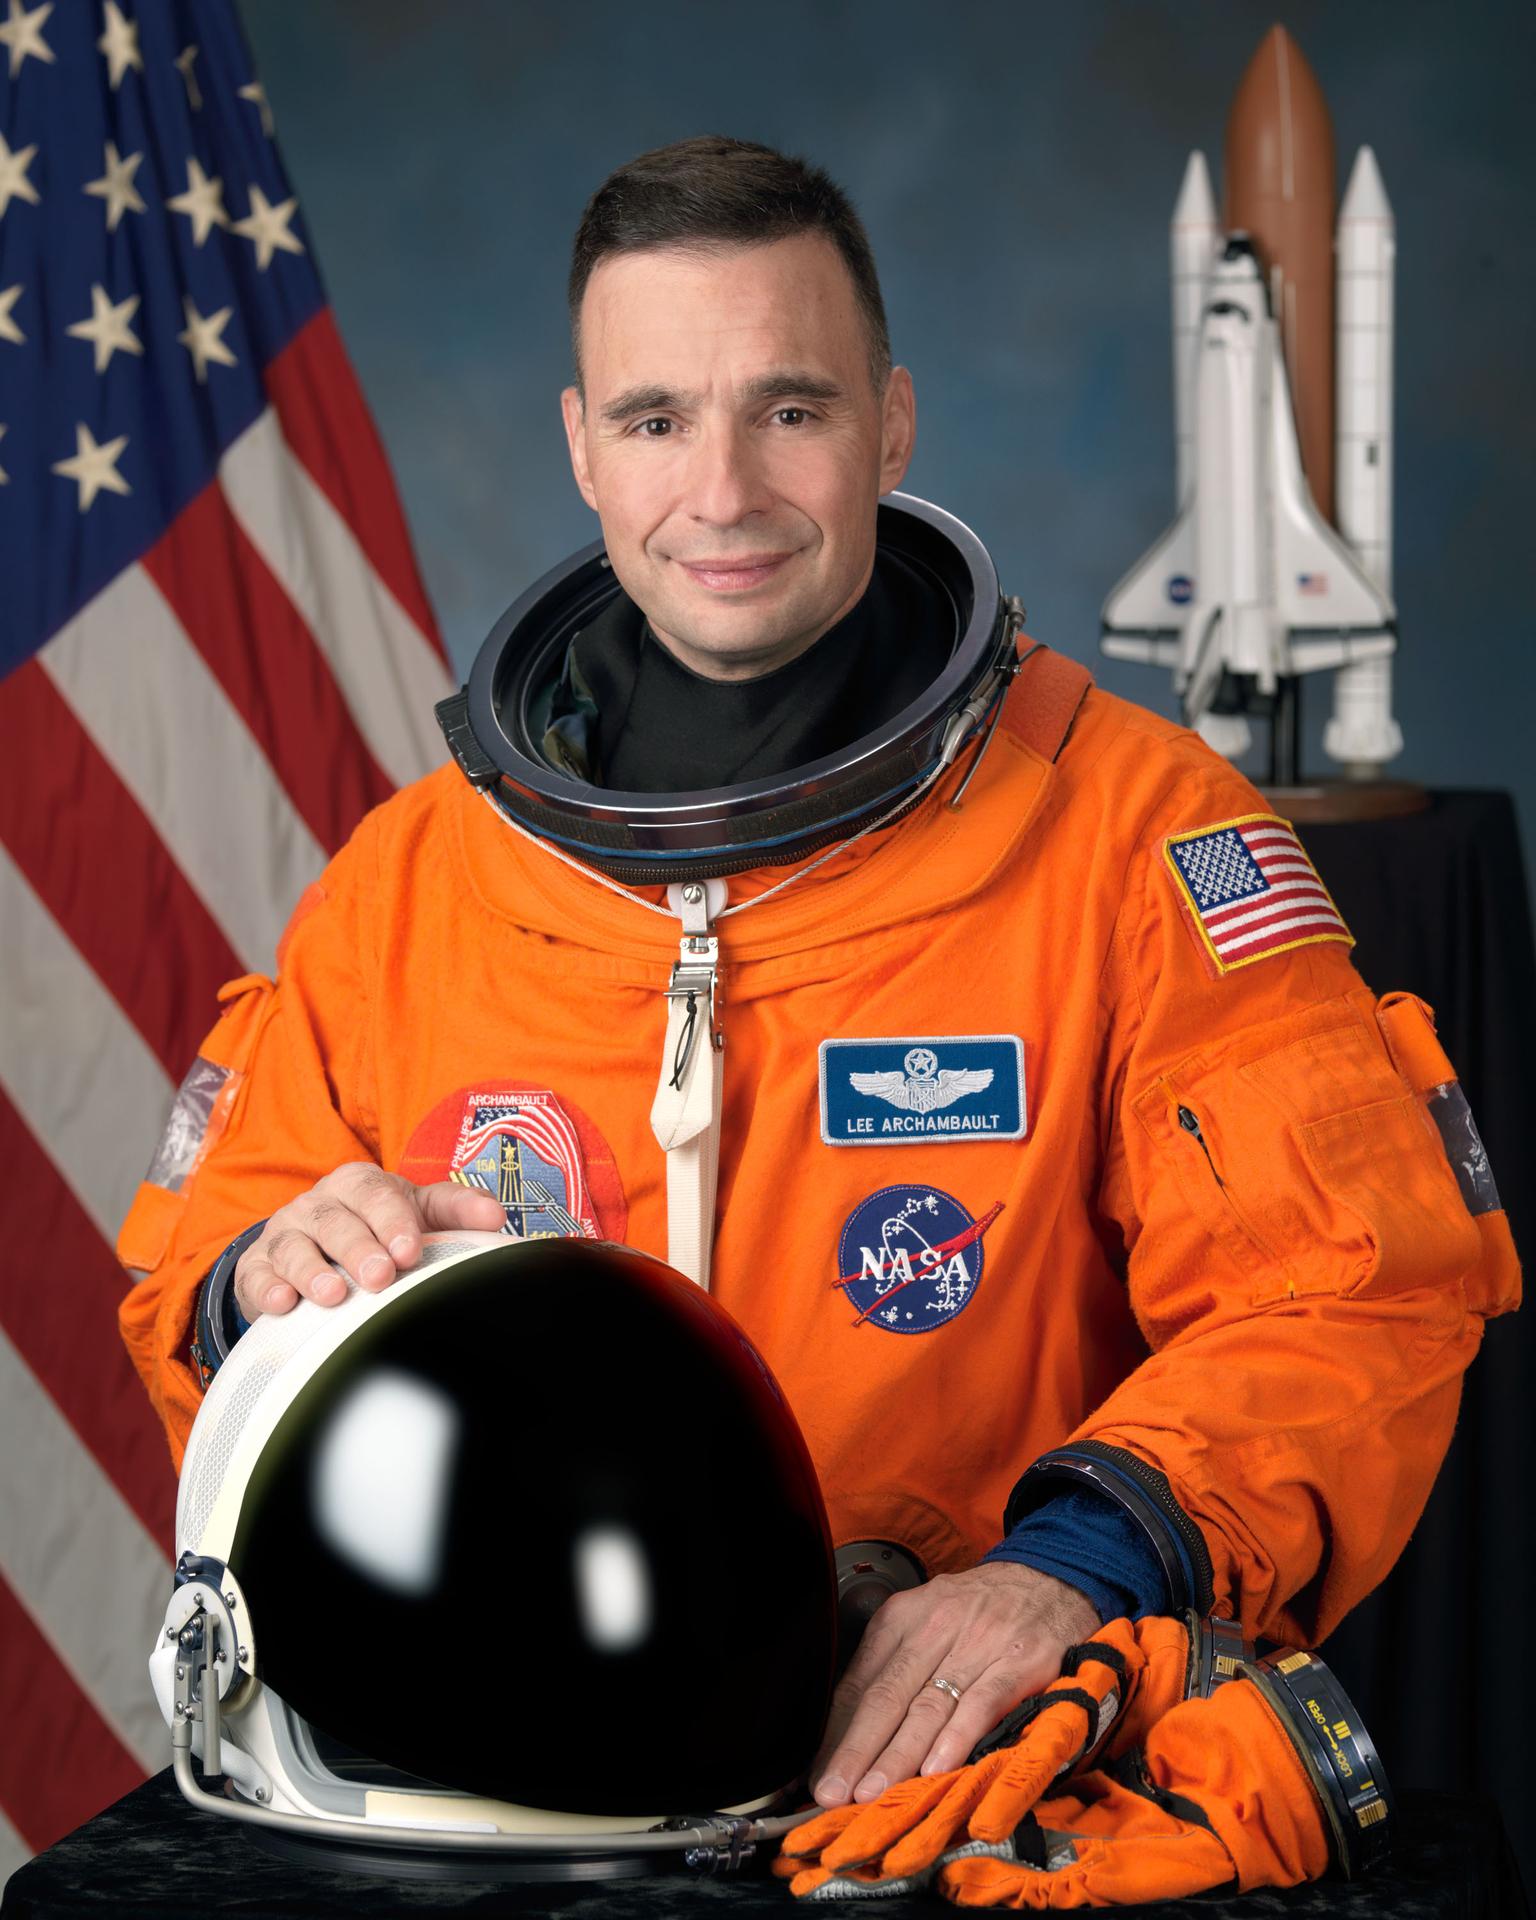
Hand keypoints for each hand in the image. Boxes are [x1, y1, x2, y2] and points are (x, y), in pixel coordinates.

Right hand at [232, 1163, 505, 1319]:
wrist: (316, 1245)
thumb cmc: (378, 1227)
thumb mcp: (417, 1210)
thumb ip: (456, 1208)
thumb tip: (496, 1217)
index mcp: (359, 1183)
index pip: (376, 1195)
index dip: (393, 1221)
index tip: (411, 1250)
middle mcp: (318, 1203)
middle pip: (336, 1220)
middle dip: (358, 1248)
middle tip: (379, 1276)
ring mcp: (284, 1233)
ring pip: (293, 1246)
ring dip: (311, 1270)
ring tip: (333, 1295)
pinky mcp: (257, 1266)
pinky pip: (257, 1274)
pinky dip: (267, 1288)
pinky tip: (281, 1304)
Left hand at [809, 1561, 1099, 1808]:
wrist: (1053, 1576)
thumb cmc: (981, 1609)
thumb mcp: (927, 1619)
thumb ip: (892, 1667)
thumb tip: (847, 1732)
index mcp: (902, 1617)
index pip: (860, 1682)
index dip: (836, 1733)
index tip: (818, 1775)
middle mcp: (934, 1626)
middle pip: (887, 1696)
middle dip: (856, 1751)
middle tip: (833, 1793)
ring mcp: (979, 1642)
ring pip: (929, 1706)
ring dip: (897, 1755)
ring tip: (873, 1793)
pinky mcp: (1021, 1661)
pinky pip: (982, 1702)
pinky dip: (957, 1737)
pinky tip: (936, 1767)